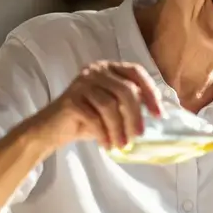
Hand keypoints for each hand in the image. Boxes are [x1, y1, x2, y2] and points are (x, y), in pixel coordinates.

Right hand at [40, 60, 161, 149]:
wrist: (53, 128)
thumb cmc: (88, 119)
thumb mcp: (114, 109)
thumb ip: (130, 104)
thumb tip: (155, 113)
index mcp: (109, 68)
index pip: (136, 72)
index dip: (150, 92)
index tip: (158, 114)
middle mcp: (96, 70)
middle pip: (125, 90)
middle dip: (135, 115)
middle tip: (138, 135)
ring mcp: (81, 83)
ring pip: (109, 105)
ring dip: (119, 128)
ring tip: (121, 144)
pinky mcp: (70, 99)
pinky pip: (94, 117)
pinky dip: (104, 134)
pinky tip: (107, 145)